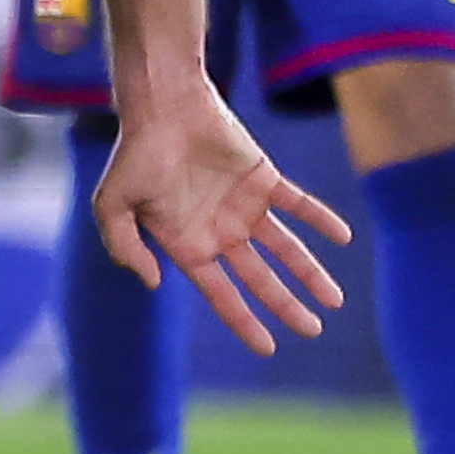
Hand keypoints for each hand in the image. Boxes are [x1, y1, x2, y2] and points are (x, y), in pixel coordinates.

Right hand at [89, 80, 352, 356]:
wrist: (163, 105)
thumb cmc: (134, 153)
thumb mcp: (111, 204)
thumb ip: (124, 245)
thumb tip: (155, 282)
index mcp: (186, 243)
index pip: (221, 292)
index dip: (244, 321)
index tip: (268, 348)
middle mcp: (219, 230)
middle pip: (261, 278)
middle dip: (287, 305)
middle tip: (313, 330)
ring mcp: (244, 205)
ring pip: (285, 248)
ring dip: (311, 273)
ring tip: (335, 300)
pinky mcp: (264, 179)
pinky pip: (299, 204)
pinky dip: (321, 220)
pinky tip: (343, 238)